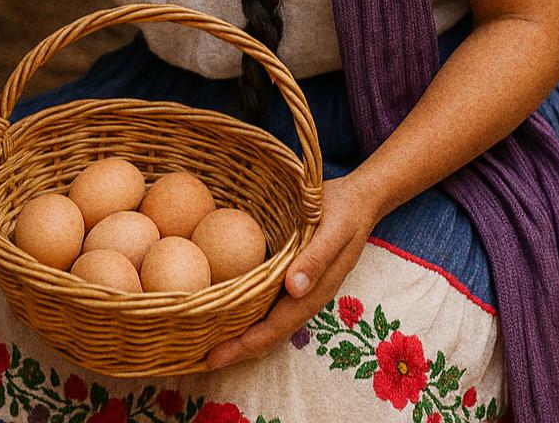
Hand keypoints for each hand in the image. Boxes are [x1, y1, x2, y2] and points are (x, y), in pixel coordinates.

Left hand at [204, 174, 382, 369]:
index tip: (215, 356)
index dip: (246, 344)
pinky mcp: (293, 278)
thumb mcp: (333, 229)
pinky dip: (246, 313)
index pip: (276, 327)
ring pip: (268, 322)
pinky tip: (225, 308)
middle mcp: (306, 297)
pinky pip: (268, 303)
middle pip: (269, 333)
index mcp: (315, 291)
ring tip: (205, 341)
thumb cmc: (344, 210)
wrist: (360, 201)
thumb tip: (294, 288)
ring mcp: (300, 290)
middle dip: (236, 349)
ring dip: (239, 335)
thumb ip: (316, 258)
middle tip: (198, 358)